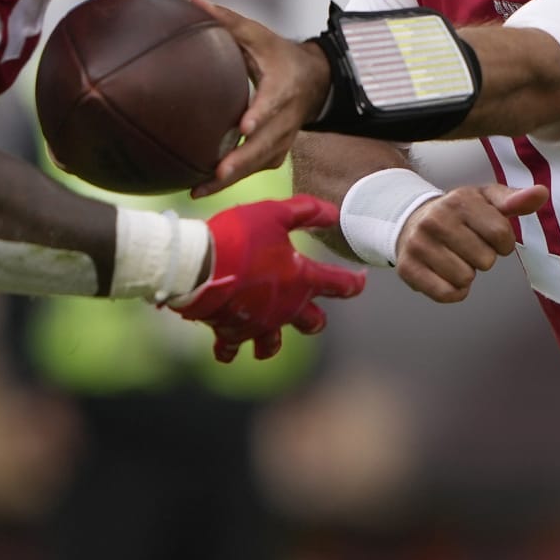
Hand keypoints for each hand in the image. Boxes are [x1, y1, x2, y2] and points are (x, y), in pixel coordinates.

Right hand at [175, 195, 366, 361]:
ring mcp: (258, 324)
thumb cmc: (239, 237)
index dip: (354, 283)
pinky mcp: (230, 331)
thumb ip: (307, 211)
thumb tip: (335, 214)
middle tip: (313, 311)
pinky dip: (230, 346)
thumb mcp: (275, 213)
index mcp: (301, 280)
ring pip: (273, 345)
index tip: (361, 280)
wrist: (198, 265)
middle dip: (315, 319)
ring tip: (269, 334)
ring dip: (273, 341)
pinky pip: (231, 347)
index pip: (340, 285)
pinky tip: (227, 339)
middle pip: (313, 323)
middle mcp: (285, 308)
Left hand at [190, 0, 331, 197]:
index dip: (260, 114)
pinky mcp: (277, 151)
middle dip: (242, 161)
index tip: (245, 125)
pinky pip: (256, 169)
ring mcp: (283, 139)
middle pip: (265, 144)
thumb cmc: (279, 55)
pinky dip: (233, 181)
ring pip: (259, 163)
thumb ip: (227, 20)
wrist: (316, 80)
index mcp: (282, 87)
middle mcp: (286, 118)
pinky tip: (202, 188)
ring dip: (232, 179)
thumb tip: (194, 1)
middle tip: (218, 173)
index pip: (273, 103)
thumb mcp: (258, 34)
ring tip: (200, 190)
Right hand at [395, 184, 548, 302]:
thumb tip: (542, 193)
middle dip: (483, 258)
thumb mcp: (485, 200)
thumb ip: (515, 199)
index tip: (491, 237)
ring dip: (466, 274)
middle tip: (467, 246)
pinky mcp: (408, 268)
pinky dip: (453, 290)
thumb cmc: (457, 213)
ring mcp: (419, 244)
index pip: (501, 235)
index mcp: (458, 200)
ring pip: (465, 278)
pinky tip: (445, 274)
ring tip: (454, 257)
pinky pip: (447, 294)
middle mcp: (435, 220)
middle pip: (485, 260)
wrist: (409, 220)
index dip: (503, 243)